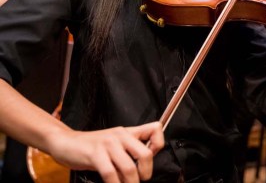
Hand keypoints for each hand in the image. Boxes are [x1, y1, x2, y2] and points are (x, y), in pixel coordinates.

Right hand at [47, 122, 163, 182]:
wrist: (66, 142)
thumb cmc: (92, 146)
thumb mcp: (114, 144)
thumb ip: (129, 151)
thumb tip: (143, 168)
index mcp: (128, 132)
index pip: (155, 129)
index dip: (158, 145)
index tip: (149, 159)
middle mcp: (121, 135)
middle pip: (145, 154)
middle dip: (146, 173)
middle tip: (140, 180)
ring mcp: (108, 144)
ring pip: (129, 168)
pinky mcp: (95, 154)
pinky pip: (110, 173)